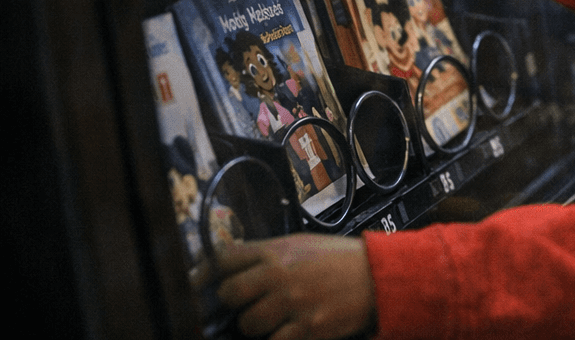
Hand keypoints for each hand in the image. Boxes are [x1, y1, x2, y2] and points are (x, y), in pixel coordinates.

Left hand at [214, 234, 374, 339]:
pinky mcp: (305, 328)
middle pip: (230, 293)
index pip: (224, 259)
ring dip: (257, 324)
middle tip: (250, 302)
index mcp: (278, 250)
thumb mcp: (302, 244)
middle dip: (236, 301)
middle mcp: (280, 274)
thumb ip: (267, 252)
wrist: (377, 277)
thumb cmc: (341, 260)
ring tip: (276, 316)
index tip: (197, 283)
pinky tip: (290, 328)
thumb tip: (231, 263)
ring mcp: (291, 303)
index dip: (205, 272)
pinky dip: (278, 338)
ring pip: (248, 323)